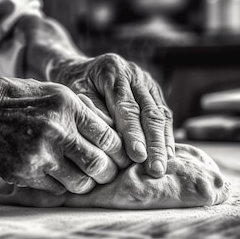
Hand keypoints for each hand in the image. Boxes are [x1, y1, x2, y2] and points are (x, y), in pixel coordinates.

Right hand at [0, 77, 129, 194]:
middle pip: (99, 165)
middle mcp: (55, 131)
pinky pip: (56, 190)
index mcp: (67, 107)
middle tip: (107, 172)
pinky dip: (62, 186)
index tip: (120, 156)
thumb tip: (116, 135)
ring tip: (84, 176)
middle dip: (108, 172)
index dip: (120, 152)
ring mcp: (38, 155)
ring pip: (80, 183)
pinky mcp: (24, 173)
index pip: (109, 138)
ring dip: (86, 182)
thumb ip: (84, 113)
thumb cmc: (21, 100)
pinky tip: (58, 174)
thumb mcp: (56, 93)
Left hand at [50, 54, 173, 177]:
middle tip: (156, 170)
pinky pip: (164, 114)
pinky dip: (166, 135)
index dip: (133, 133)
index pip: (127, 108)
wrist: (78, 68)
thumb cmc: (71, 85)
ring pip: (161, 114)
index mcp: (113, 71)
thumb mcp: (73, 93)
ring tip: (163, 167)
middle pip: (150, 112)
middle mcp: (134, 73)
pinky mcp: (154, 91)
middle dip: (154, 143)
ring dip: (163, 142)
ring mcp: (147, 81)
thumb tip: (113, 138)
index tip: (137, 156)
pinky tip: (167, 155)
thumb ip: (93, 113)